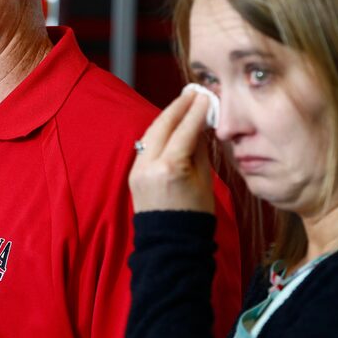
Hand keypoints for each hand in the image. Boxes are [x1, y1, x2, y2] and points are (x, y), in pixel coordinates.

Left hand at [129, 90, 214, 213]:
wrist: (171, 244)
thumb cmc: (195, 217)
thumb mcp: (205, 181)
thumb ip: (200, 150)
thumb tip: (200, 126)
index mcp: (170, 168)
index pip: (184, 131)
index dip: (196, 111)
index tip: (205, 96)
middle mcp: (149, 165)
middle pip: (162, 125)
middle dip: (178, 107)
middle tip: (192, 93)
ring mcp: (137, 169)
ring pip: (151, 133)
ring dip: (167, 116)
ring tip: (182, 103)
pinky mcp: (133, 174)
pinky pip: (146, 145)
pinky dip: (159, 132)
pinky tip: (170, 124)